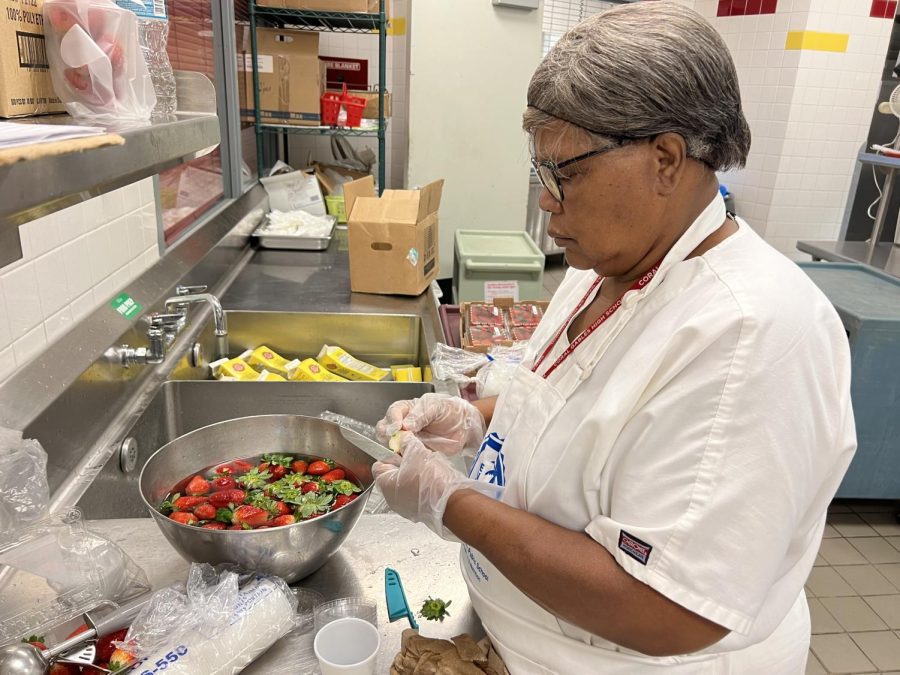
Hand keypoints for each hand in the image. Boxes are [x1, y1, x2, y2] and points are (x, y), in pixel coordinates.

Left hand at [373, 432, 499, 537]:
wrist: (451, 502)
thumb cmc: (431, 478)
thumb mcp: (417, 452)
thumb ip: (406, 443)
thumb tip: (403, 438)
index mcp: (385, 483)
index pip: (379, 464)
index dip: (390, 455)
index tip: (403, 451)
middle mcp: (390, 499)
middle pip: (392, 475)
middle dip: (403, 465)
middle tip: (416, 459)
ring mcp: (403, 508)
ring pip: (404, 485)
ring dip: (413, 476)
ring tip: (427, 470)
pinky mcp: (417, 513)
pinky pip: (414, 496)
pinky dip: (420, 488)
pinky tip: (431, 483)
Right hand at [375, 393, 485, 455]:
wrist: (465, 427)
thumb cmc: (451, 411)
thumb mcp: (437, 406)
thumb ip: (421, 414)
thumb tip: (405, 425)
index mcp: (407, 409)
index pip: (393, 412)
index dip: (392, 419)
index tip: (396, 427)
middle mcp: (403, 424)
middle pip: (385, 429)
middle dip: (386, 434)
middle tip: (393, 440)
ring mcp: (408, 439)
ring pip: (391, 444)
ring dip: (391, 448)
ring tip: (399, 450)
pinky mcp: (414, 452)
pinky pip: (403, 456)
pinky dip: (401, 458)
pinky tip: (405, 458)